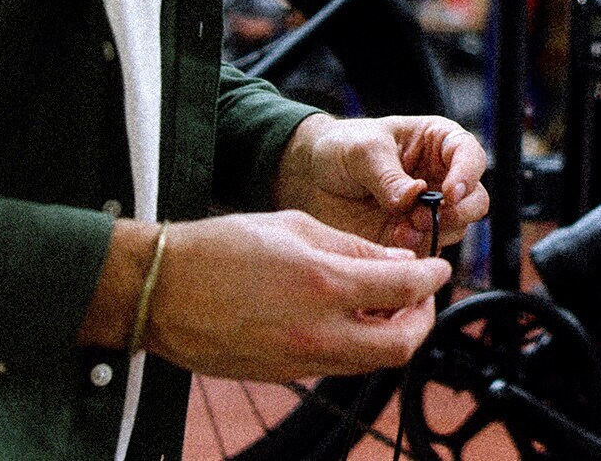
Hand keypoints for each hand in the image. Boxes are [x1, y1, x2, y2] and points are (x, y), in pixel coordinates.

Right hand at [141, 211, 450, 380]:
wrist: (161, 290)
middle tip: (421, 296)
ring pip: (372, 361)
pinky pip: (339, 365)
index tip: (438, 267)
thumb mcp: (297, 226)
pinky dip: (357, 344)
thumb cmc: (222, 247)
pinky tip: (349, 317)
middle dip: (422, 320)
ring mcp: (301, 359)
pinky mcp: (285, 375)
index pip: (406, 290)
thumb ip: (354, 248)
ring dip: (392, 335)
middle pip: (401, 346)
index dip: (432, 277)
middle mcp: (318, 331)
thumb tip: (398, 265)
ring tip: (386, 304)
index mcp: (324, 283)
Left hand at [276, 114, 489, 250]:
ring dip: (433, 234)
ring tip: (400, 231)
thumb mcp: (362, 150)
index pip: (470, 155)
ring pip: (456, 229)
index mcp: (438, 143)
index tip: (450, 193)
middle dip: (456, 212)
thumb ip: (389, 175)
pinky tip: (394, 242)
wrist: (312, 177)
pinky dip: (417, 251)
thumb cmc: (343, 147)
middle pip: (475, 200)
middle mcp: (442, 178)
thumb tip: (414, 197)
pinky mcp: (414, 237)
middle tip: (422, 216)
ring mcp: (429, 210)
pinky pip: (429, 250)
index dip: (467, 174)